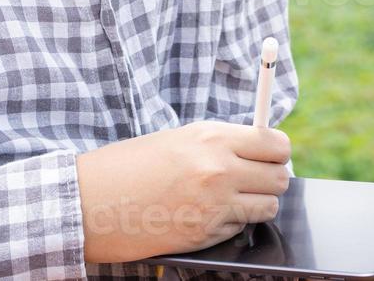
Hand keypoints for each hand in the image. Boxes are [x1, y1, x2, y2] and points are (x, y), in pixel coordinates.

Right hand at [75, 119, 290, 262]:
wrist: (92, 200)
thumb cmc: (133, 164)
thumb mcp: (181, 138)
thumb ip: (222, 143)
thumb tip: (261, 151)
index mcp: (212, 138)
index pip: (276, 145)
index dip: (277, 151)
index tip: (272, 155)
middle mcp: (219, 170)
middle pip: (280, 178)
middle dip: (271, 179)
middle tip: (254, 179)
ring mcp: (213, 206)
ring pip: (268, 207)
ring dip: (256, 204)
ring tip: (232, 198)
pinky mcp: (205, 235)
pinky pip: (240, 228)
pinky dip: (232, 223)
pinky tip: (206, 214)